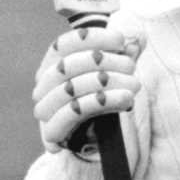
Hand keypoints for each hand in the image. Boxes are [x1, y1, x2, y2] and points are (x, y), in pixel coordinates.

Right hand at [32, 23, 143, 153]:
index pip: (64, 44)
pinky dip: (100, 102)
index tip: (120, 39)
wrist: (92, 142)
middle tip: (131, 66)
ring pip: (71, 88)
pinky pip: (74, 112)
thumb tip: (136, 39)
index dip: (92, 38)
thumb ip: (123, 54)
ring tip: (134, 85)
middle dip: (103, 61)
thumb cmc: (102, 99)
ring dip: (106, 83)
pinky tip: (125, 100)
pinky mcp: (52, 131)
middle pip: (67, 65)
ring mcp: (44, 108)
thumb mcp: (115, 72)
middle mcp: (43, 84)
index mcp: (52, 63)